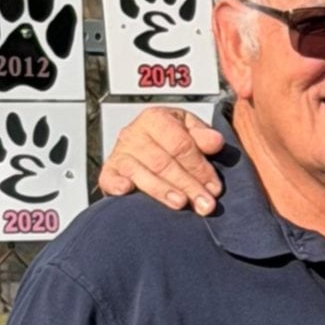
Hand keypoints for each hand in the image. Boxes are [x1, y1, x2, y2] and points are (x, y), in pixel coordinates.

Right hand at [96, 105, 223, 213]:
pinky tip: (127, 191)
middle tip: (205, 205)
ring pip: (140, 172)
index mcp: (157, 119)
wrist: (147, 144)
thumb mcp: (190, 130)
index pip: (180, 144)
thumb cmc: (171, 139)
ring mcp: (121, 153)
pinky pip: (109, 177)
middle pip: (163, 162)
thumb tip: (216, 141)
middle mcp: (135, 134)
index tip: (214, 188)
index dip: (199, 167)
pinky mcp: (110, 171)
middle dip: (187, 185)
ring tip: (181, 204)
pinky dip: (116, 184)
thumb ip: (203, 136)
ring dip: (162, 190)